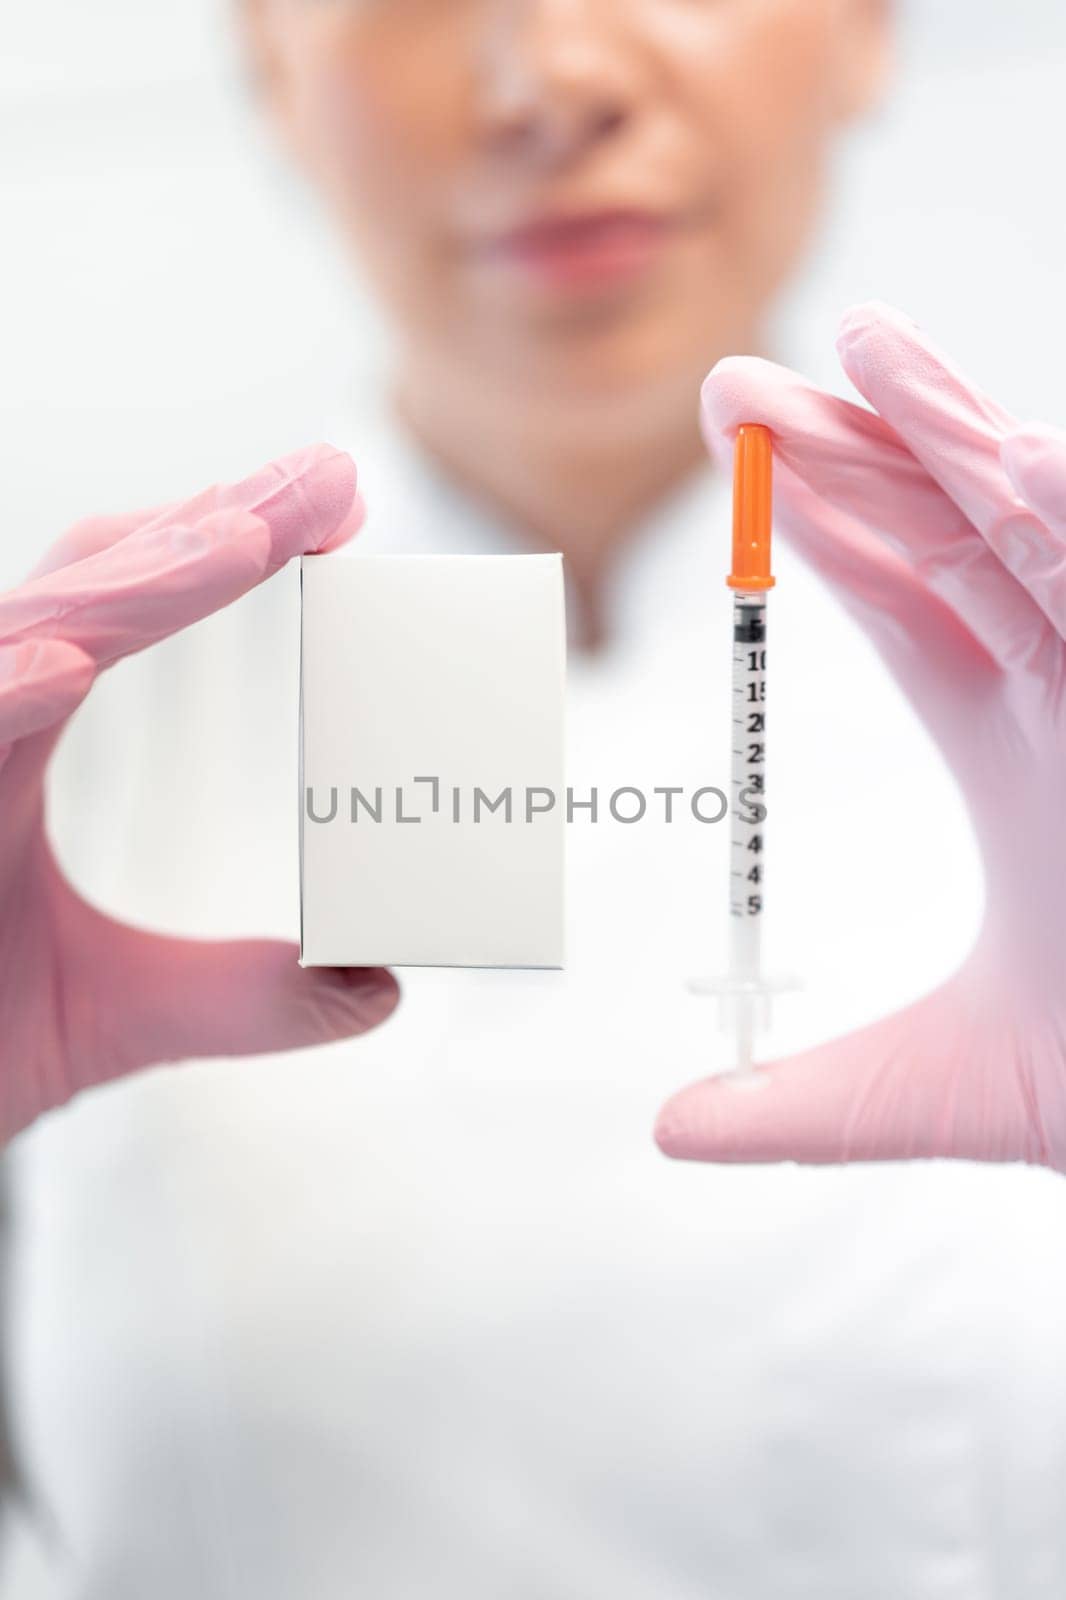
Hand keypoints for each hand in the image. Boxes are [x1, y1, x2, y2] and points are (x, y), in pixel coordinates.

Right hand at [0, 447, 398, 1139]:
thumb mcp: (122, 1013)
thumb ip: (245, 995)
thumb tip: (378, 988)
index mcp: (8, 743)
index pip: (113, 607)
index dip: (209, 549)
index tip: (327, 515)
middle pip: (81, 588)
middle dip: (206, 526)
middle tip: (326, 480)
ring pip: (13, 641)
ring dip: (126, 588)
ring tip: (243, 540)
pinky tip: (68, 669)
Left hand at [656, 304, 1065, 1171]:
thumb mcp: (951, 1090)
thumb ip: (811, 1102)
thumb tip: (668, 1130)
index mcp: (1020, 742)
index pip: (902, 603)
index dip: (820, 529)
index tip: (733, 455)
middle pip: (954, 539)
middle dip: (856, 453)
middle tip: (739, 383)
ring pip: (1050, 536)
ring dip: (964, 439)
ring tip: (868, 348)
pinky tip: (1018, 463)